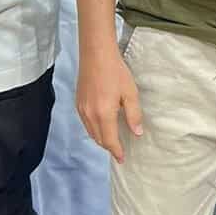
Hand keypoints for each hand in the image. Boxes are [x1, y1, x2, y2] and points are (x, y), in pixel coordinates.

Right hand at [76, 49, 143, 163]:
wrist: (96, 55)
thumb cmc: (116, 72)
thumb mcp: (130, 93)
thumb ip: (134, 115)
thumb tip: (137, 133)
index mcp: (103, 114)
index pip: (109, 140)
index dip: (116, 151)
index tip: (122, 159)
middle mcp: (90, 115)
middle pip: (99, 139)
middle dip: (109, 147)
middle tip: (119, 151)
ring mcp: (82, 110)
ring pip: (91, 132)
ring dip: (101, 139)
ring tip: (112, 141)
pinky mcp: (78, 103)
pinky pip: (86, 124)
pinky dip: (94, 130)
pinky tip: (102, 126)